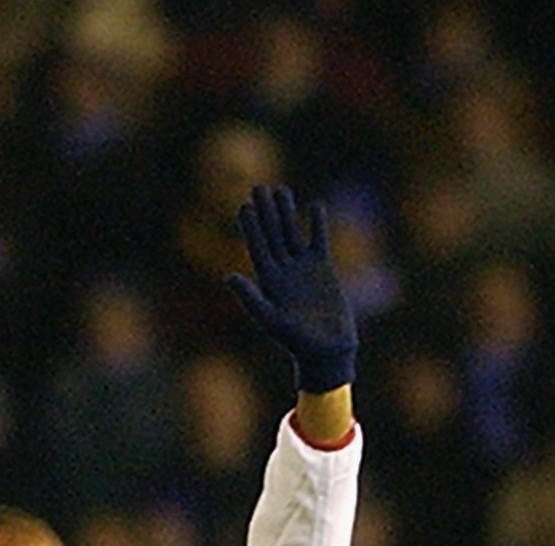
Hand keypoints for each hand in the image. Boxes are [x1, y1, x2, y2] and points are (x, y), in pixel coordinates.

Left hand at [227, 187, 355, 395]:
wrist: (325, 349)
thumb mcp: (271, 319)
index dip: (250, 227)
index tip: (244, 206)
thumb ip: (250, 298)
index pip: (257, 248)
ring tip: (281, 190)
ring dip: (286, 212)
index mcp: (268, 282)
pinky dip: (317, 224)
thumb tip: (229, 276)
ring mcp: (303, 268)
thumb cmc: (296, 341)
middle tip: (258, 187)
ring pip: (292, 233)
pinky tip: (314, 206)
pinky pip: (318, 240)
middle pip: (272, 235)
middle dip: (265, 212)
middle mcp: (283, 272)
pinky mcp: (323, 268)